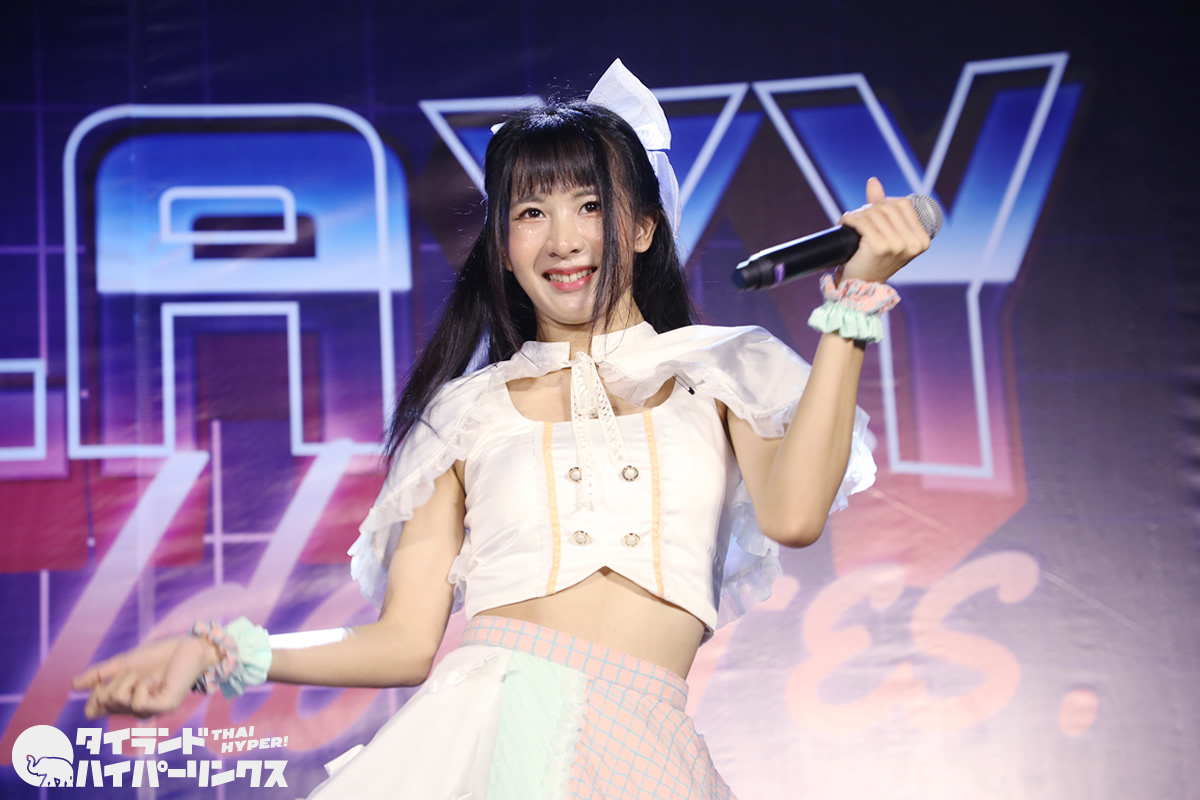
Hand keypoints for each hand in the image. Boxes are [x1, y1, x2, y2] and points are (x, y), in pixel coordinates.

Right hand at [72, 635, 218, 718]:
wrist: (185, 646)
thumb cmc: (157, 655)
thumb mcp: (122, 664)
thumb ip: (98, 675)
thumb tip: (73, 684)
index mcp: (124, 700)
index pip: (94, 710)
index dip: (92, 696)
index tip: (101, 682)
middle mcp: (134, 709)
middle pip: (103, 703)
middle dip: (111, 682)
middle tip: (132, 673)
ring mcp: (150, 710)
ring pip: (118, 700)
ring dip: (127, 680)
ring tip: (144, 676)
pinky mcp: (164, 707)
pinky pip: (137, 702)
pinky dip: (139, 687)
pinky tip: (152, 682)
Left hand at [837, 177, 930, 283]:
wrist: (859, 286)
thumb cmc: (872, 260)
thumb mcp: (885, 234)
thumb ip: (882, 207)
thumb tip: (873, 181)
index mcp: (922, 239)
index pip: (903, 204)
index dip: (884, 203)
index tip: (872, 213)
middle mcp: (913, 243)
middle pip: (888, 207)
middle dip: (869, 209)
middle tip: (857, 220)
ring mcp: (898, 245)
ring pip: (874, 213)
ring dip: (858, 215)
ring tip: (851, 224)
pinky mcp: (880, 247)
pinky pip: (862, 222)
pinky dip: (850, 219)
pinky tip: (845, 224)